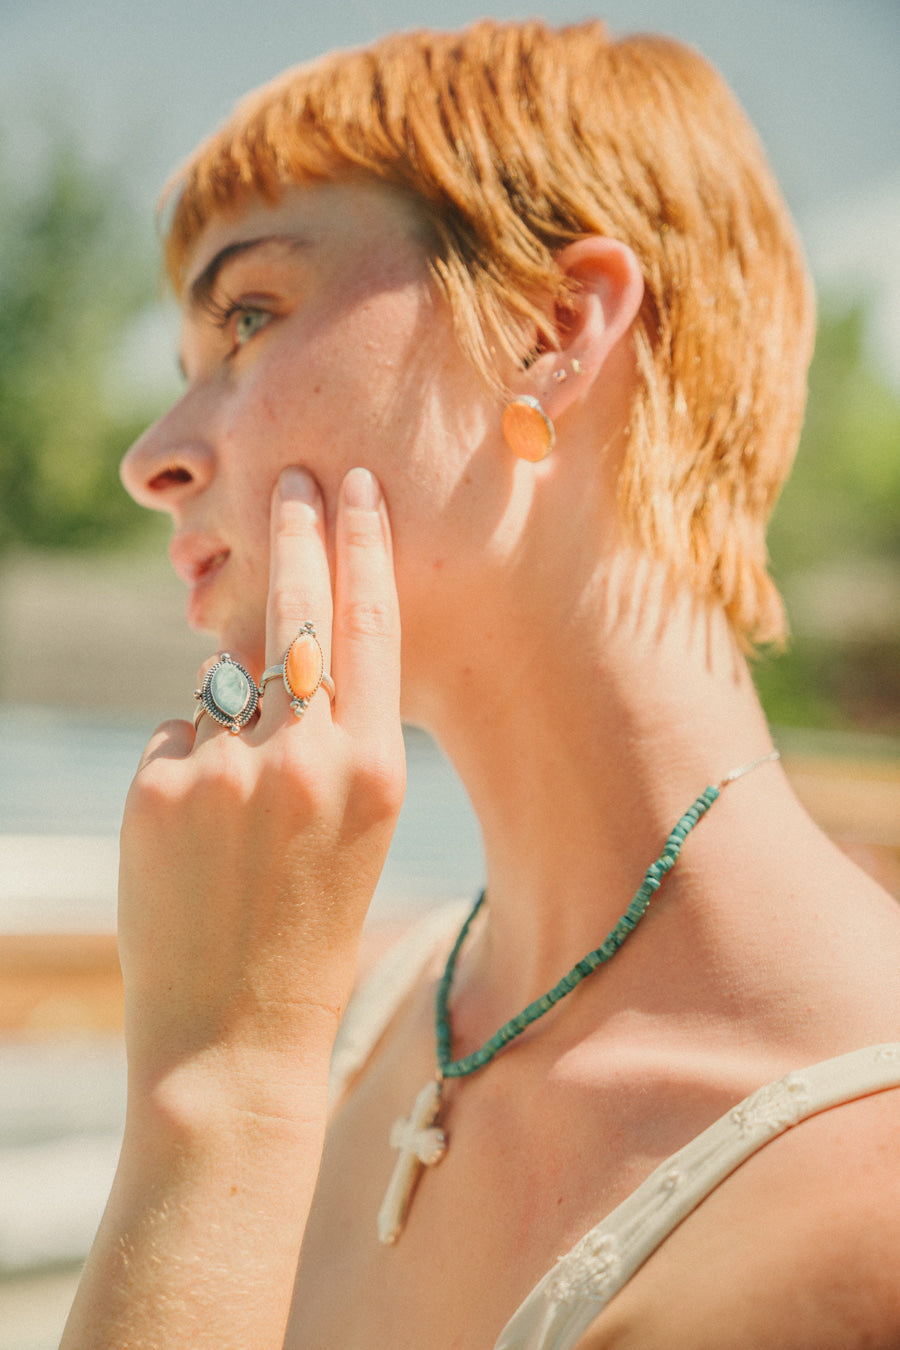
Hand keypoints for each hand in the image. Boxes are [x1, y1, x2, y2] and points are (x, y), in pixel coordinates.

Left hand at [117, 465, 404, 1120]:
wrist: (235, 1035)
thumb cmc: (311, 930)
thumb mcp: (358, 831)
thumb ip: (335, 738)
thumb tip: (281, 650)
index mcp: (376, 771)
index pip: (370, 624)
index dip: (362, 543)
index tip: (350, 485)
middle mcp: (308, 758)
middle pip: (296, 608)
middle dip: (293, 530)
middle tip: (287, 476)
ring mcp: (227, 770)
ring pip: (223, 683)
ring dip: (228, 715)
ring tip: (237, 817)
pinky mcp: (157, 786)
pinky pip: (176, 736)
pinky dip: (183, 767)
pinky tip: (193, 842)